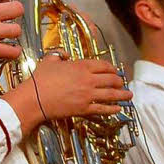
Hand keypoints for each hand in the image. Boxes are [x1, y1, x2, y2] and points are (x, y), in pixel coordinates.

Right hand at [4, 54, 132, 136]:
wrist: (35, 98)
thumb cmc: (40, 79)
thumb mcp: (48, 61)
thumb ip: (59, 55)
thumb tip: (65, 55)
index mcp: (81, 66)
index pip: (104, 65)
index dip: (112, 68)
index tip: (114, 70)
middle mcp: (88, 80)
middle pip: (111, 79)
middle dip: (119, 81)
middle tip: (121, 83)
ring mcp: (88, 95)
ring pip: (111, 94)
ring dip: (122, 95)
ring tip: (129, 96)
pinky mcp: (85, 109)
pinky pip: (103, 109)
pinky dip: (113, 109)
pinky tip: (118, 109)